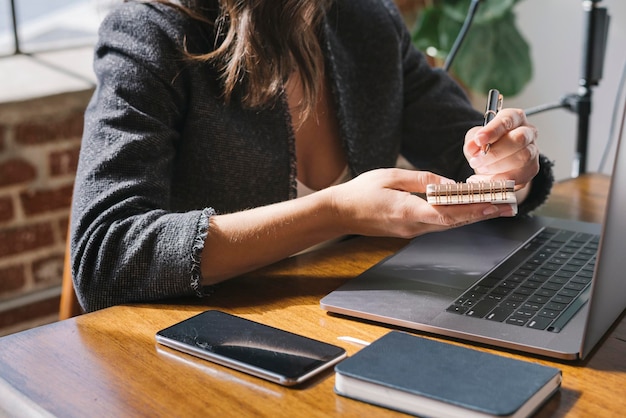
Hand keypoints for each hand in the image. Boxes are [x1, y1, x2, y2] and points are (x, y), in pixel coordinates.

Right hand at [327, 168, 516, 238]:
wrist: (340, 213)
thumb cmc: (361, 192)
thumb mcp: (390, 176)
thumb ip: (421, 179)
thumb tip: (448, 183)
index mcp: (407, 211)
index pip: (447, 213)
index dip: (473, 210)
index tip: (494, 204)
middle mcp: (412, 226)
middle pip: (454, 222)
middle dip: (482, 213)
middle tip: (507, 207)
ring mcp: (411, 231)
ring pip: (448, 224)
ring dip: (472, 216)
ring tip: (495, 208)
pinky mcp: (408, 230)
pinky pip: (438, 224)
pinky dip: (457, 217)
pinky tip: (469, 210)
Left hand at [463, 108, 538, 189]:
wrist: (494, 162)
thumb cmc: (488, 145)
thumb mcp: (476, 138)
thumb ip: (473, 141)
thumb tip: (472, 148)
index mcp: (515, 118)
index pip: (507, 120)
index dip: (492, 130)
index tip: (479, 139)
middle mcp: (528, 132)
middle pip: (519, 139)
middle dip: (494, 152)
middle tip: (476, 161)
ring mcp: (533, 151)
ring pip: (522, 158)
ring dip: (497, 166)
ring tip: (481, 169)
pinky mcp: (531, 169)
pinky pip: (520, 176)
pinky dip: (502, 179)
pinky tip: (490, 179)